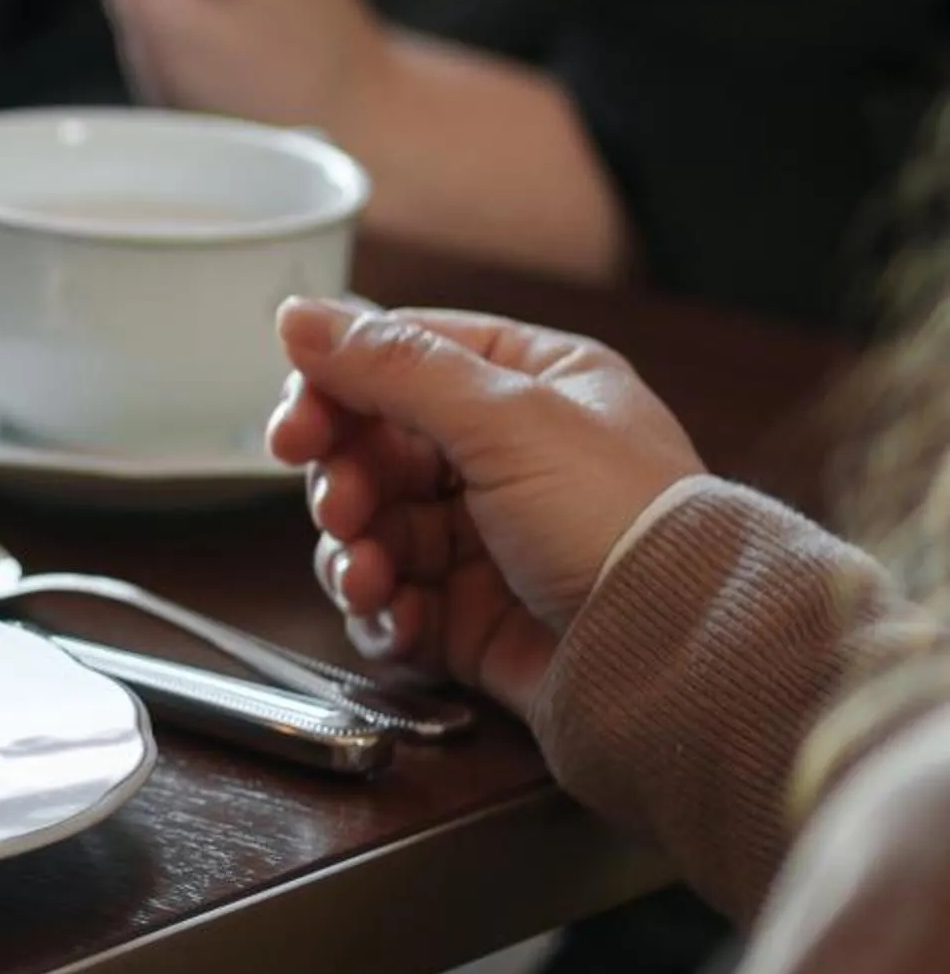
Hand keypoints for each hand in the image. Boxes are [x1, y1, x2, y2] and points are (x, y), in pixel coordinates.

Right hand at [265, 297, 704, 715]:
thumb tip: (294, 314)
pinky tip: (396, 619)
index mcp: (531, 385)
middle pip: (376, 450)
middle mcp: (508, 457)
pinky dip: (380, 611)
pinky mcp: (473, 615)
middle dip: (346, 483)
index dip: (336, 392)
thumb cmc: (621, 522)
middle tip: (343, 511)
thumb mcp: (506, 421)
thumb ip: (392, 366)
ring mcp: (488, 540)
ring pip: (374, 530)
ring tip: (368, 579)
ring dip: (354, 553)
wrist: (679, 659)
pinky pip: (393, 602)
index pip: (402, 362)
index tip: (293, 431)